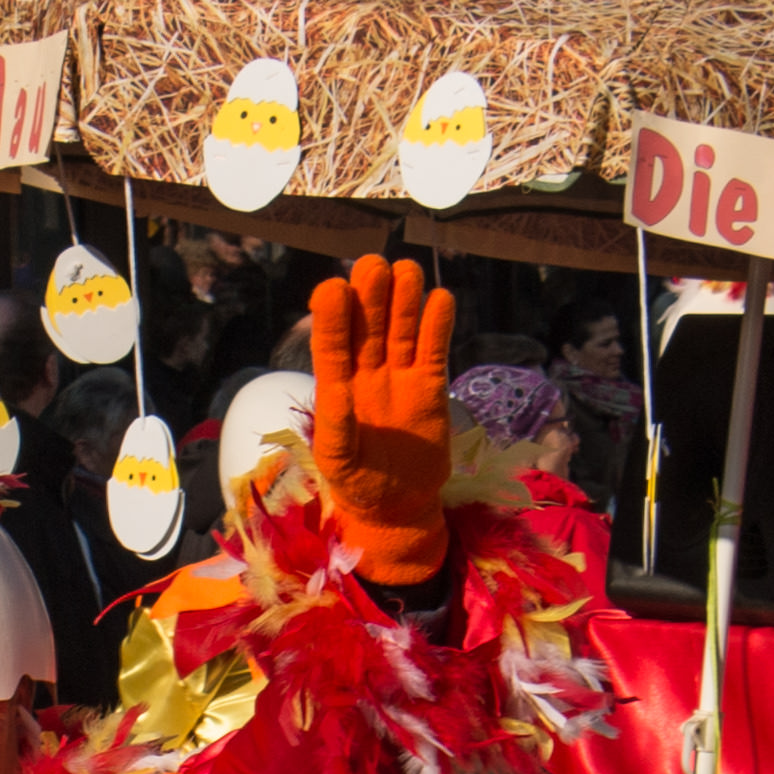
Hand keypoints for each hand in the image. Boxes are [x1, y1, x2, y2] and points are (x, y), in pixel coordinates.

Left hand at [304, 255, 455, 587]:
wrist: (398, 506)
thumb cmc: (358, 484)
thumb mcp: (338, 461)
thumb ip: (335, 425)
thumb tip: (337, 387)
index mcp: (336, 387)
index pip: (332, 344)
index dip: (332, 317)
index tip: (334, 287)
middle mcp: (366, 372)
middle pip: (369, 324)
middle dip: (371, 295)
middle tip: (374, 267)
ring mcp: (399, 375)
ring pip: (402, 328)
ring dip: (404, 299)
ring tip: (408, 272)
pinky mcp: (430, 384)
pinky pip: (434, 348)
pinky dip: (439, 325)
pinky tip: (441, 300)